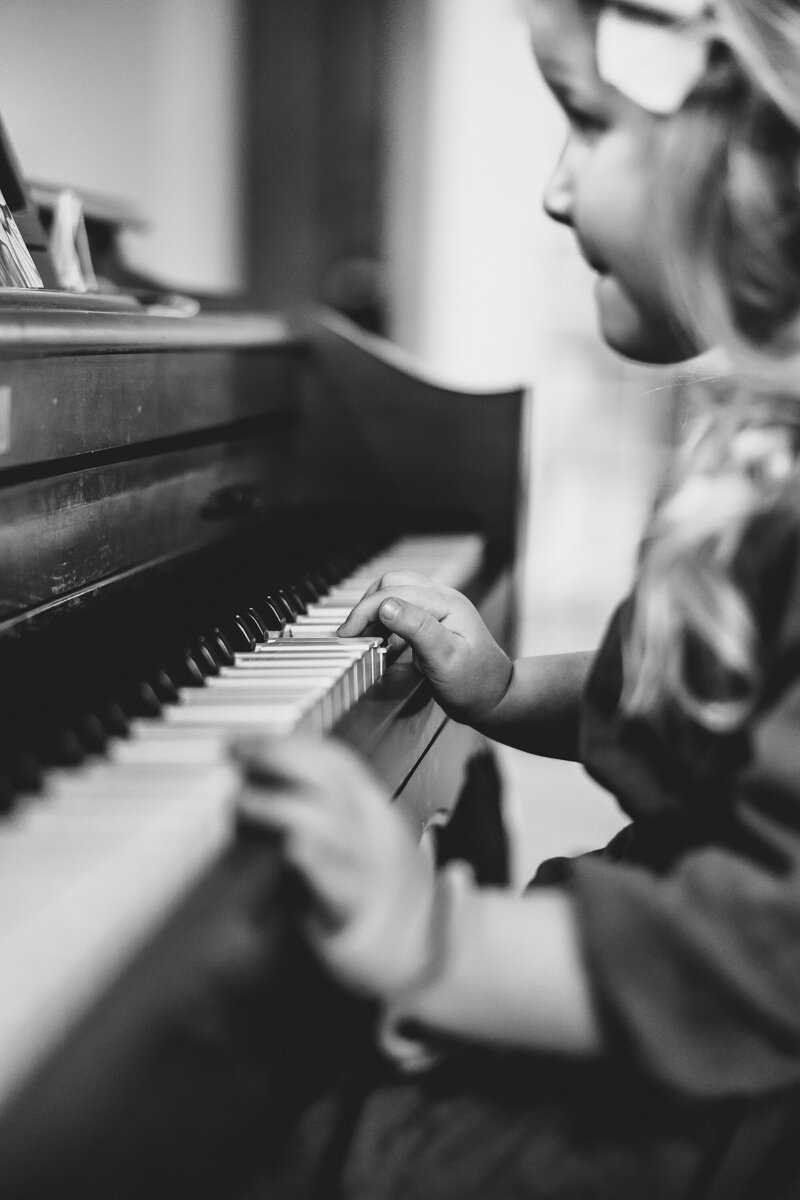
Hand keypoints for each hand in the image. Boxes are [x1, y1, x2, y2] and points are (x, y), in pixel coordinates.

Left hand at [232, 734, 434, 998]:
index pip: (334, 759)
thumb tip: (266, 790)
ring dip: (277, 804)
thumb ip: (326, 814)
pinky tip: (290, 846)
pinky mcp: (355, 906)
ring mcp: (366, 865)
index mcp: (374, 809)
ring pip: (326, 819)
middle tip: (235, 753)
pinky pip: (333, 877)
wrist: (426, 953)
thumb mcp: (364, 841)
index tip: (247, 740)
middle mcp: (372, 828)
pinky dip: (312, 857)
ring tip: (241, 803)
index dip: (288, 743)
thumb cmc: (382, 896)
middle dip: (277, 755)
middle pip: (328, 774)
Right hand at [337, 572, 512, 726]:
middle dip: (367, 605)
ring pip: (397, 591)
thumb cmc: (475, 684)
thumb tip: (386, 606)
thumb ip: (417, 629)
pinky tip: (381, 637)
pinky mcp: (436, 619)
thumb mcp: (445, 659)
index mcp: (447, 603)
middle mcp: (444, 599)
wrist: (496, 698)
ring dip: (376, 608)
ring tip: (362, 635)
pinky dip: (386, 617)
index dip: (366, 610)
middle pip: (394, 583)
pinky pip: (405, 606)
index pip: (395, 592)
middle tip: (351, 634)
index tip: (348, 634)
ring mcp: (441, 607)